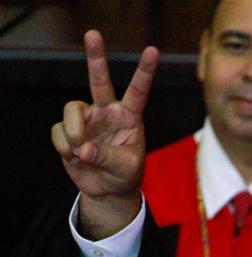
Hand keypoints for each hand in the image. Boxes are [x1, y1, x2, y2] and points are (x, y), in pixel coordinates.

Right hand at [51, 30, 158, 236]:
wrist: (107, 190)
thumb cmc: (124, 175)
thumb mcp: (125, 168)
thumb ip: (107, 157)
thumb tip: (83, 148)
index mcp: (129, 117)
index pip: (138, 91)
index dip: (145, 71)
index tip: (153, 50)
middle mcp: (107, 112)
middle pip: (99, 80)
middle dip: (96, 58)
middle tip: (93, 34)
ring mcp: (86, 119)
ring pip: (71, 109)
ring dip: (74, 132)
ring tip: (81, 152)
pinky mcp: (68, 130)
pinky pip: (59, 131)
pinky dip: (65, 147)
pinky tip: (75, 158)